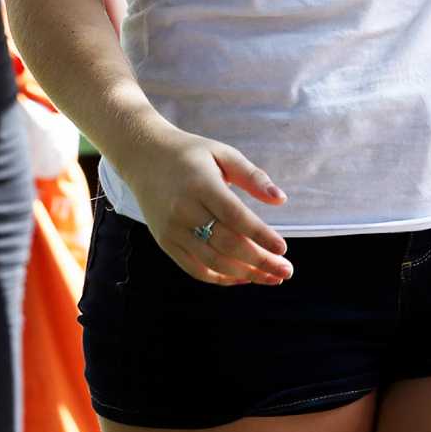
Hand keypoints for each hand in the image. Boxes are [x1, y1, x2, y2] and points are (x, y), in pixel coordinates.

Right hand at [126, 128, 292, 286]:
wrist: (143, 157)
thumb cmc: (190, 153)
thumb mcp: (223, 153)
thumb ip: (252, 176)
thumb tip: (281, 199)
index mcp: (201, 184)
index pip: (235, 216)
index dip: (260, 235)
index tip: (283, 248)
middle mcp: (184, 210)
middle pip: (226, 244)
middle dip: (260, 261)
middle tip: (286, 270)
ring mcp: (173, 229)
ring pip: (212, 262)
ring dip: (245, 275)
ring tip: (270, 277)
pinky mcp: (166, 242)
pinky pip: (195, 269)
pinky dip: (220, 278)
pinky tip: (242, 277)